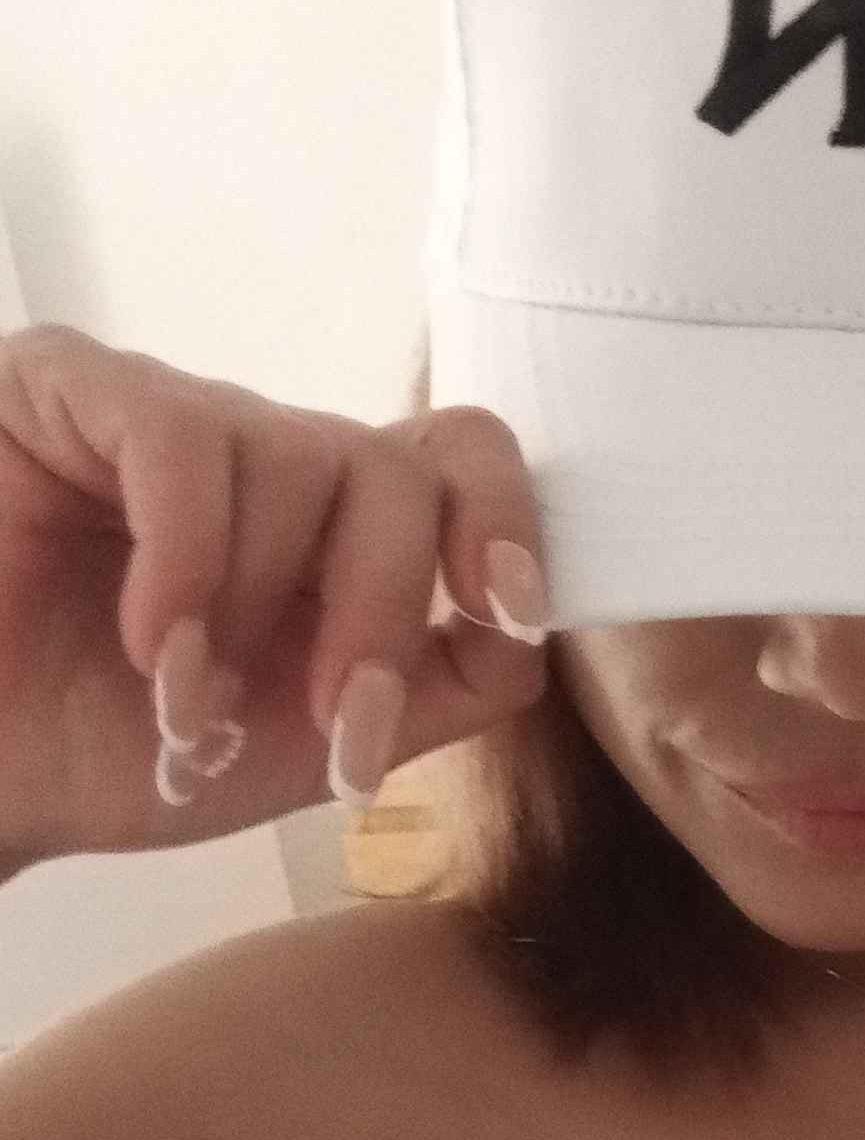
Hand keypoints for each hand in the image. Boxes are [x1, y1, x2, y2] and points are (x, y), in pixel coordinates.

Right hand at [0, 325, 551, 867]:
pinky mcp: (67, 385)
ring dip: (259, 608)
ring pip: (301, 457)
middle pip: (397, 469)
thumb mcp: (314, 742)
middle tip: (328, 717)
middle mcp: (263, 456)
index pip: (459, 457)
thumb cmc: (121, 753)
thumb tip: (522, 633)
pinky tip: (147, 640)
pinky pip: (180, 440)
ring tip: (191, 702)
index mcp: (331, 527)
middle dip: (379, 610)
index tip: (505, 610)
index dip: (503, 520)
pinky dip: (187, 561)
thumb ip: (432, 688)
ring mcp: (169, 414)